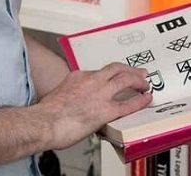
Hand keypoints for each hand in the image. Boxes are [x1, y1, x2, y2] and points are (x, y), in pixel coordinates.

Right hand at [34, 62, 151, 149]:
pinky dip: (140, 101)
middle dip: (129, 69)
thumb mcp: (59, 95)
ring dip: (138, 80)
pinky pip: (128, 104)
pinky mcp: (106, 110)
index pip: (98, 72)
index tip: (114, 78)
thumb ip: (72, 95)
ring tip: (145, 83)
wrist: (45, 123)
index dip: (109, 75)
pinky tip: (146, 99)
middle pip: (116, 68)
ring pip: (125, 79)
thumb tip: (76, 104)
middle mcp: (91, 80)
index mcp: (78, 76)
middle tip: (139, 72)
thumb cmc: (46, 115)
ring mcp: (100, 93)